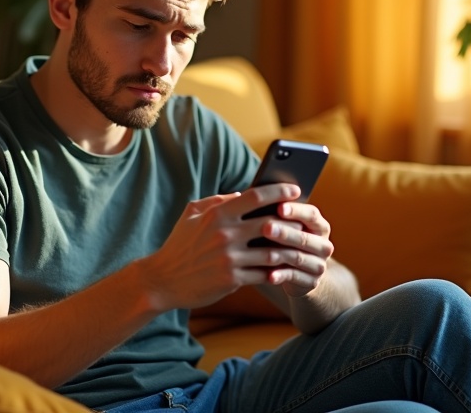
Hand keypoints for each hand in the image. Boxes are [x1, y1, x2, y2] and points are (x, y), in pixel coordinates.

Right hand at [140, 184, 332, 310]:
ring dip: (289, 249)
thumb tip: (244, 194)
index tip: (295, 190)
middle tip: (306, 220)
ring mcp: (229, 258)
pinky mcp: (232, 279)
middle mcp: (225, 234)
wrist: (163, 280)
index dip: (279, 191)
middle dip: (292, 221)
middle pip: (271, 222)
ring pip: (272, 251)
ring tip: (301, 246)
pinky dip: (277, 271)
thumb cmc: (180, 244)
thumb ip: (218, 202)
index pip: (255, 196)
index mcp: (217, 214)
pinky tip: (286, 268)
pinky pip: (264, 274)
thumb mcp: (192, 215)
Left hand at [255, 196, 333, 297]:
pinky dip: (281, 276)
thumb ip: (275, 213)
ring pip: (299, 257)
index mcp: (319, 225)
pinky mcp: (310, 282)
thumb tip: (254, 196)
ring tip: (262, 252)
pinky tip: (268, 275)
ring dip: (280, 254)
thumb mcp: (283, 226)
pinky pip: (295, 278)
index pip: (311, 214)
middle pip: (305, 237)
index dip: (296, 210)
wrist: (297, 274)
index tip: (279, 207)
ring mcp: (319, 265)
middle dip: (285, 232)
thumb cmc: (283, 242)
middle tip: (266, 227)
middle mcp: (323, 245)